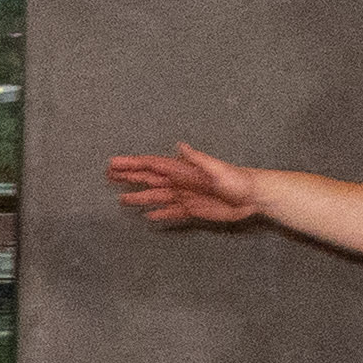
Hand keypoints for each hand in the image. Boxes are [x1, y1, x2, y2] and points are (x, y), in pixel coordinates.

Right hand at [105, 144, 267, 228]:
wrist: (253, 196)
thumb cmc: (237, 179)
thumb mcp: (217, 168)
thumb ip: (197, 159)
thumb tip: (179, 145)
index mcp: (182, 171)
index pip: (152, 166)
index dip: (132, 164)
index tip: (114, 164)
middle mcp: (179, 183)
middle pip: (149, 179)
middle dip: (129, 177)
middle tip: (108, 176)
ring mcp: (185, 197)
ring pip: (156, 197)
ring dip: (139, 198)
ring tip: (121, 200)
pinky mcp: (193, 210)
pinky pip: (172, 213)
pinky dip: (160, 214)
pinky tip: (148, 217)